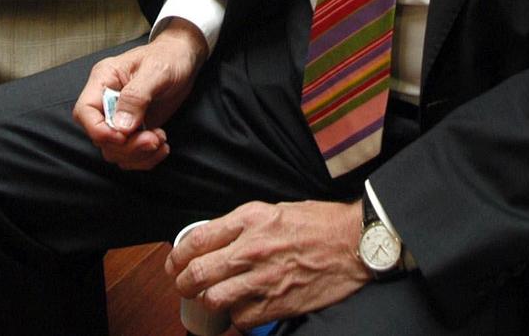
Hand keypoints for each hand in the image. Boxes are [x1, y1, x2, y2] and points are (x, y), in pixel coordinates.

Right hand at [73, 22, 206, 169]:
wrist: (183, 60)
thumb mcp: (156, 71)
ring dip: (138, 154)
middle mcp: (106, 101)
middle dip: (127, 146)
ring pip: (114, 150)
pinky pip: (130, 154)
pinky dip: (145, 158)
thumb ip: (136, 97)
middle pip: (100, 137)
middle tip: (153, 139)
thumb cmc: (168, 57)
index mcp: (104, 80)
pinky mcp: (133, 130)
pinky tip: (162, 146)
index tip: (124, 136)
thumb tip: (121, 126)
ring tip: (160, 140)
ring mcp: (119, 118)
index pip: (84, 112)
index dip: (99, 130)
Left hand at [167, 200, 366, 326]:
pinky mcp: (277, 303)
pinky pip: (241, 319)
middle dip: (183, 283)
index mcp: (249, 220)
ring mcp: (264, 278)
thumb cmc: (318, 223)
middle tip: (184, 286)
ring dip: (208, 303)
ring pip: (214, 299)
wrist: (353, 242)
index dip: (178, 256)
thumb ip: (243, 225)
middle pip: (198, 273)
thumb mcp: (274, 210)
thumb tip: (215, 241)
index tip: (175, 263)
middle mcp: (251, 248)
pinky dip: (236, 318)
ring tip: (212, 301)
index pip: (196, 240)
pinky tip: (242, 310)